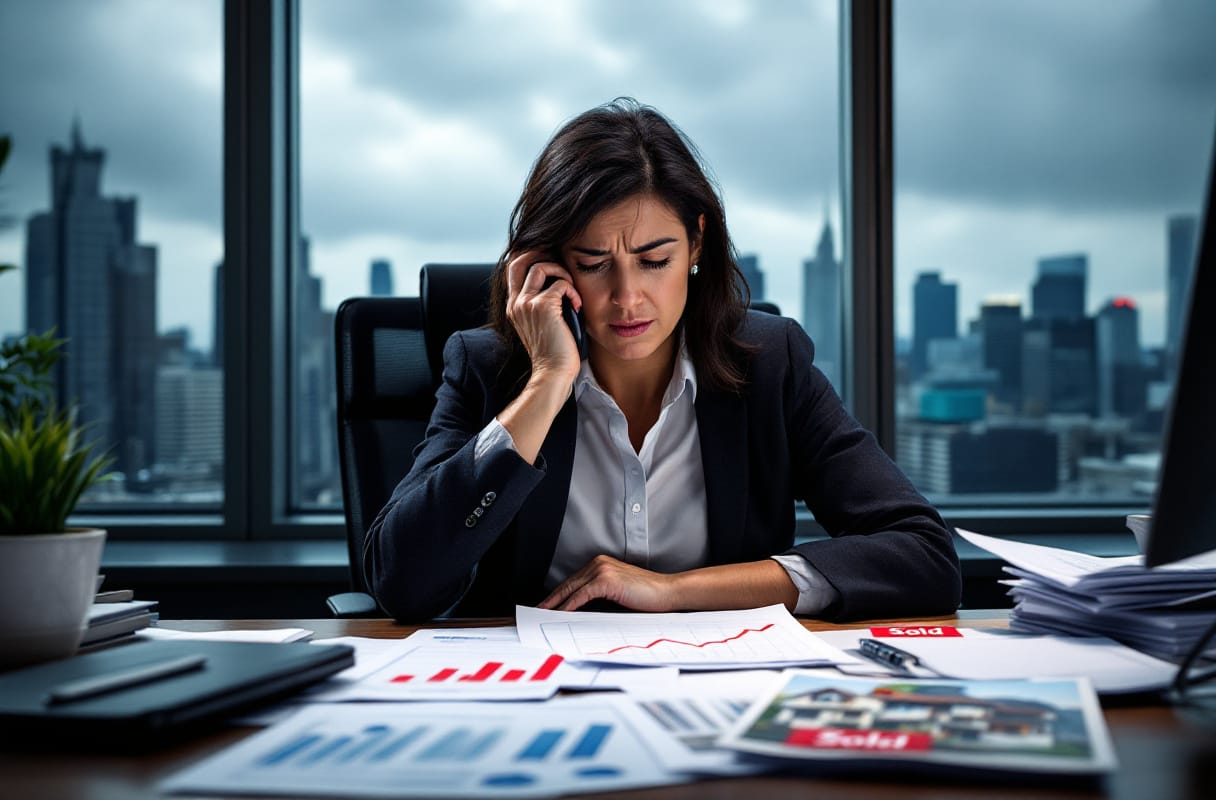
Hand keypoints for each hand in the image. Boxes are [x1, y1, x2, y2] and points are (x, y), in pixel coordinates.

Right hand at [504, 250, 582, 383]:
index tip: (551, 260)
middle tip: (561, 263)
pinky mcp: (542, 307)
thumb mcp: (543, 325)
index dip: (530, 257)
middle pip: (519, 260)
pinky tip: (577, 306)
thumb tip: (558, 285)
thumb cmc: (554, 353)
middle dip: (540, 254)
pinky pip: (560, 284)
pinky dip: (573, 291)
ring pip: (540, 266)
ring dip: (561, 272)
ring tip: (571, 289)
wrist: (553, 373)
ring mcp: (526, 303)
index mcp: (514, 307)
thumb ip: (542, 304)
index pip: (512, 269)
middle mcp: (516, 303)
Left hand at [538, 555, 676, 611]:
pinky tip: (561, 614)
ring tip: (544, 616)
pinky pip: (581, 595)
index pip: (573, 582)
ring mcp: (602, 569)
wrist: (667, 593)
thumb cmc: (646, 596)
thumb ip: (598, 597)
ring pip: (571, 589)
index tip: (546, 606)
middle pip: (568, 584)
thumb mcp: (616, 595)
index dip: (558, 595)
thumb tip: (577, 612)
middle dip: (551, 599)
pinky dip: (569, 606)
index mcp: (600, 564)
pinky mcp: (606, 580)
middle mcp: (598, 563)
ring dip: (556, 604)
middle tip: (537, 612)